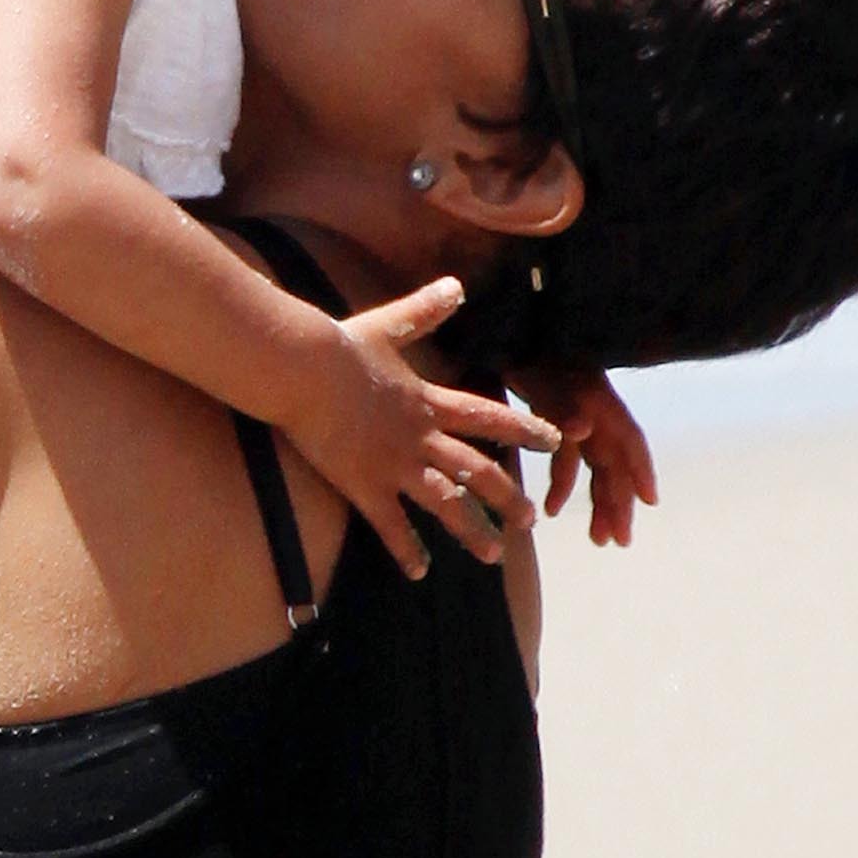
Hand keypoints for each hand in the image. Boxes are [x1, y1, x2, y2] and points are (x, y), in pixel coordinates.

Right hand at [283, 279, 561, 574]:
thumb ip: (426, 310)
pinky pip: (392, 527)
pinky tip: (420, 573)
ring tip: (494, 556)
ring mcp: (395, 465)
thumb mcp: (389, 324)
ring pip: (447, 506)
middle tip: (530, 520)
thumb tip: (457, 284)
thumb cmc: (339, 346)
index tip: (555, 440)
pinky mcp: (364, 486)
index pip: (491, 417)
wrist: (302, 368)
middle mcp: (422, 437)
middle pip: (479, 472)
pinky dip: (407, 551)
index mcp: (430, 400)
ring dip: (473, 532)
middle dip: (508, 496)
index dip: (526, 429)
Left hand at [512, 365, 657, 548]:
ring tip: (597, 539)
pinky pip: (568, 457)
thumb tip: (584, 430)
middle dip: (619, 501)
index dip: (640, 468)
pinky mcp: (556, 417)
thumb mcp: (537, 374)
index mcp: (595, 398)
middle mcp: (593, 410)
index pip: (626, 438)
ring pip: (595, 465)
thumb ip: (559, 401)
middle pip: (613, 460)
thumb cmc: (519, 347)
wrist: (502, 328)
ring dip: (596, 500)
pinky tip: (549, 509)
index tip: (650, 501)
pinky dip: (562, 484)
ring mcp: (576, 414)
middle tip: (619, 540)